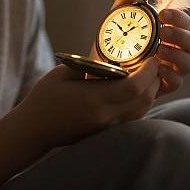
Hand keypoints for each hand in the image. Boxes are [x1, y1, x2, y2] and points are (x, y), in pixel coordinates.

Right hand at [17, 56, 160, 148]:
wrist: (34, 129)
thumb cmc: (44, 97)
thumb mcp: (63, 73)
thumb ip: (88, 65)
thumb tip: (109, 61)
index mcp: (93, 99)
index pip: (133, 86)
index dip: (147, 72)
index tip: (152, 57)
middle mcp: (104, 116)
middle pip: (143, 100)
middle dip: (154, 81)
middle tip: (155, 64)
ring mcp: (106, 127)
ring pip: (140, 111)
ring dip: (150, 94)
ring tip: (150, 76)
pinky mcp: (105, 132)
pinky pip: (132, 118)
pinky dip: (140, 104)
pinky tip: (137, 92)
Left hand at [88, 0, 189, 97]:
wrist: (100, 72)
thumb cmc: (111, 46)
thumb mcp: (114, 21)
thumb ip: (124, 2)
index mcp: (167, 31)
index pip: (184, 22)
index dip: (179, 17)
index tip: (163, 14)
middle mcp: (174, 49)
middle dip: (182, 36)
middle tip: (163, 33)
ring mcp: (171, 68)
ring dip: (177, 55)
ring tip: (159, 51)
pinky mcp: (163, 86)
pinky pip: (176, 82)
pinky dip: (169, 75)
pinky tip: (156, 68)